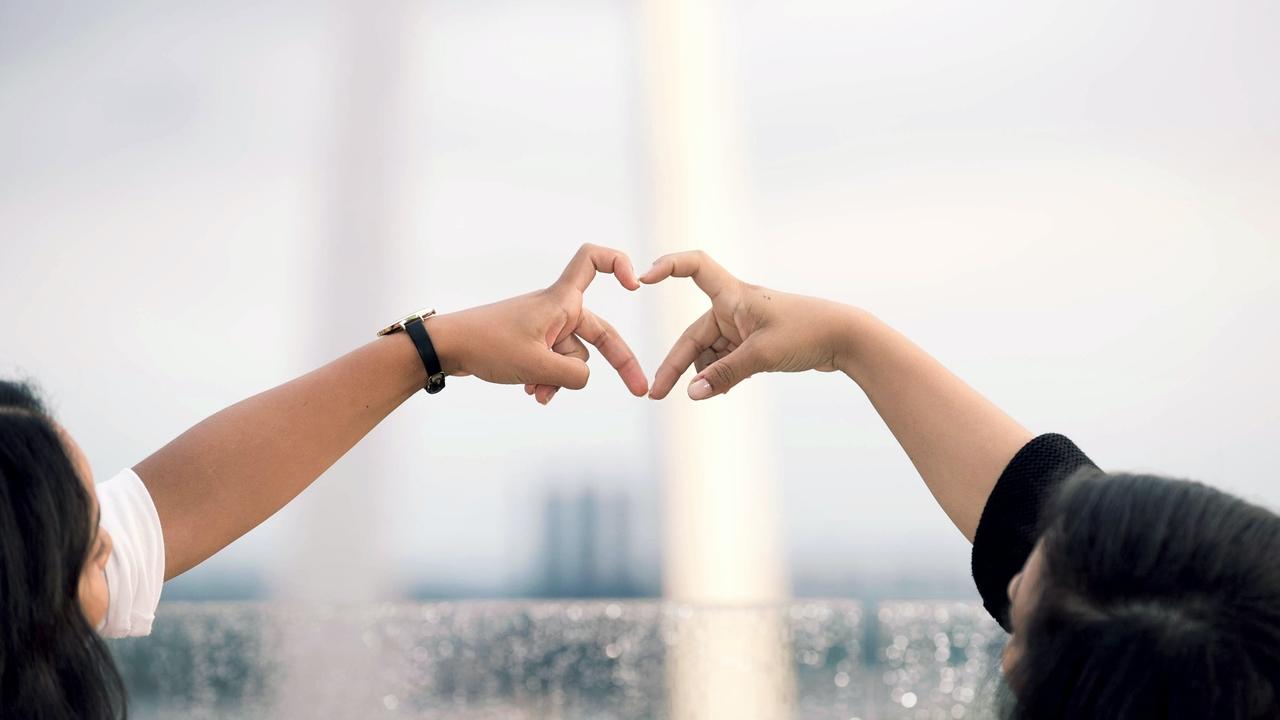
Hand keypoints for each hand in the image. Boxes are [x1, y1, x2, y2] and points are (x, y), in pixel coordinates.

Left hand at [428, 244, 648, 403]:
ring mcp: (545, 328)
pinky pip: (555, 364)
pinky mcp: (533, 343)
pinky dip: (548, 379)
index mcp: (560, 301)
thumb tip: (584, 380)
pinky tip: (533, 394)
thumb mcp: (537, 366)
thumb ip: (572, 376)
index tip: (634, 286)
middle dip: (619, 362)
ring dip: (560, 379)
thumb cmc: (487, 346)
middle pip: (599, 332)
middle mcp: (557, 310)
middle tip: (641, 391)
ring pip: (573, 357)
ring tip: (538, 394)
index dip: (618, 263)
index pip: (593, 260)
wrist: (446, 348)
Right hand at [641, 250, 853, 400]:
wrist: (847, 339)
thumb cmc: (808, 334)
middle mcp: (734, 307)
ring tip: (711, 393)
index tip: (642, 280)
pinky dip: (721, 375)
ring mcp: (743, 326)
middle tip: (657, 394)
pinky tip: (724, 389)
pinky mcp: (754, 342)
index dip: (666, 267)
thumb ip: (724, 375)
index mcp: (734, 294)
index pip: (693, 266)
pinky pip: (725, 360)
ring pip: (709, 352)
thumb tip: (691, 394)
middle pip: (694, 334)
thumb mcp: (762, 356)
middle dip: (676, 364)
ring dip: (706, 373)